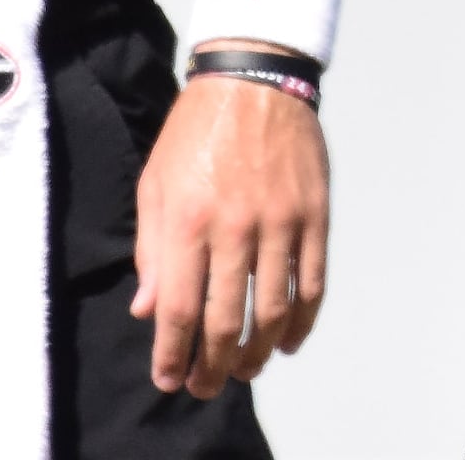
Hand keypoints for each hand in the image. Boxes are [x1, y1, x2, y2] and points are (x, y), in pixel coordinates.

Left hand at [129, 72, 328, 398]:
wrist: (254, 79)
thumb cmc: (197, 131)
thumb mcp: (155, 185)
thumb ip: (151, 250)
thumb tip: (150, 310)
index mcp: (188, 220)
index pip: (180, 309)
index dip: (174, 354)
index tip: (170, 378)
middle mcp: (235, 227)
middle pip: (226, 320)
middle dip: (213, 366)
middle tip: (207, 386)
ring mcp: (280, 221)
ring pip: (274, 310)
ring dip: (260, 351)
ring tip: (246, 369)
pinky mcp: (314, 214)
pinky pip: (312, 281)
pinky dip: (303, 319)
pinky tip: (290, 339)